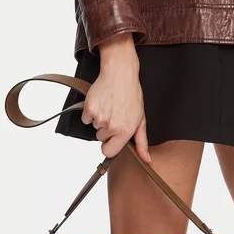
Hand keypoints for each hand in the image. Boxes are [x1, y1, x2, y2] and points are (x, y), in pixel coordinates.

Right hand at [81, 34, 150, 162]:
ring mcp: (99, 118)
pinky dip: (91, 112)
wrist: (120, 73)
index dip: (109, 145)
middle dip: (106, 130)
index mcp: (125, 132)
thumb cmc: (132, 96)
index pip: (108, 152)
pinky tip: (101, 102)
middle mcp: (111, 127)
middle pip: (101, 139)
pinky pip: (86, 118)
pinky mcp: (89, 109)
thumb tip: (146, 159)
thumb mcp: (141, 120)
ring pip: (94, 127)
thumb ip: (141, 142)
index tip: (112, 137)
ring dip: (100, 119)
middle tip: (114, 114)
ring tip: (109, 106)